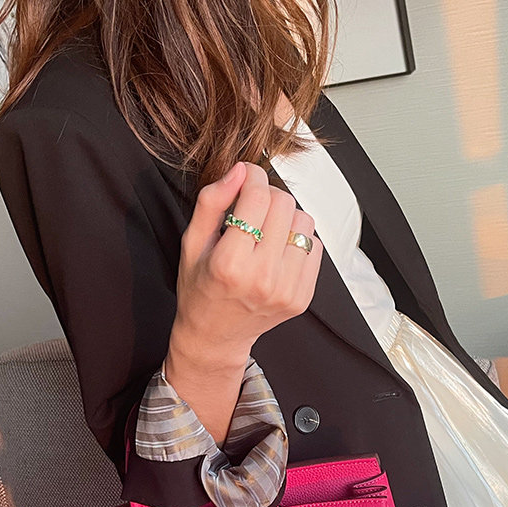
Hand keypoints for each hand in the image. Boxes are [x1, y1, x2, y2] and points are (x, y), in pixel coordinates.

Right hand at [169, 161, 323, 371]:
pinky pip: (315, 246)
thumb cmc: (200, 289)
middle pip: (284, 205)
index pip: (257, 197)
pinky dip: (299, 239)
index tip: (246, 176)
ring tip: (266, 230)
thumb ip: (211, 202)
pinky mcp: (303, 297)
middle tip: (253, 206)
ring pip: (304, 222)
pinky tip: (278, 249)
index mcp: (230, 264)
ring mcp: (287, 290)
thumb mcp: (192, 243)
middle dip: (268, 195)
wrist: (215, 336)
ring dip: (286, 217)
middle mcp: (262, 279)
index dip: (252, 176)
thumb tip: (239, 170)